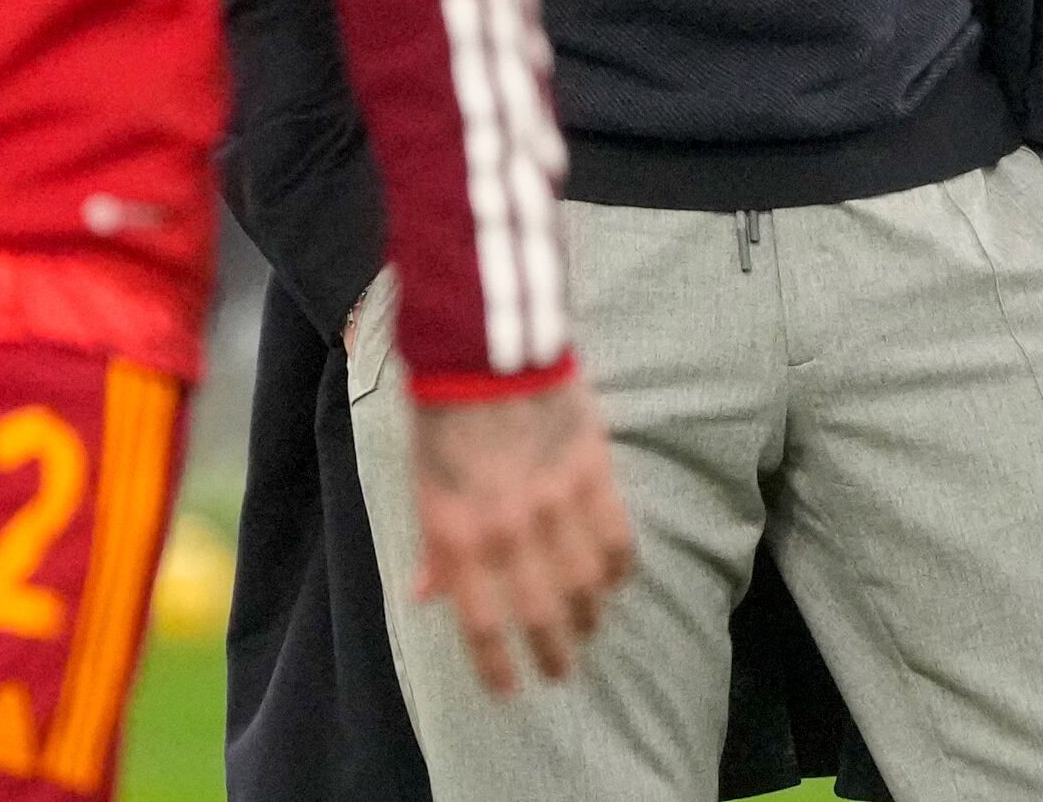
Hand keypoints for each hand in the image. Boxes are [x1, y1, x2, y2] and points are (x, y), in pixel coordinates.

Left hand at [406, 374, 636, 695]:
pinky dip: (618, 568)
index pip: (481, 622)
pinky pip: (616, 538)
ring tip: (589, 627)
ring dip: (589, 615)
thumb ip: (434, 546)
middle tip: (562, 670)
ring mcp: (555, 502)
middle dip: (555, 653)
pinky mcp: (592, 472)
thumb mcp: (424, 486)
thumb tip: (426, 597)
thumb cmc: (444, 419)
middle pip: (542, 613)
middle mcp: (508, 528)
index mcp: (458, 534)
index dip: (497, 665)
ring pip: (585, 584)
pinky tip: (615, 579)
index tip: (510, 690)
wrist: (486, 352)